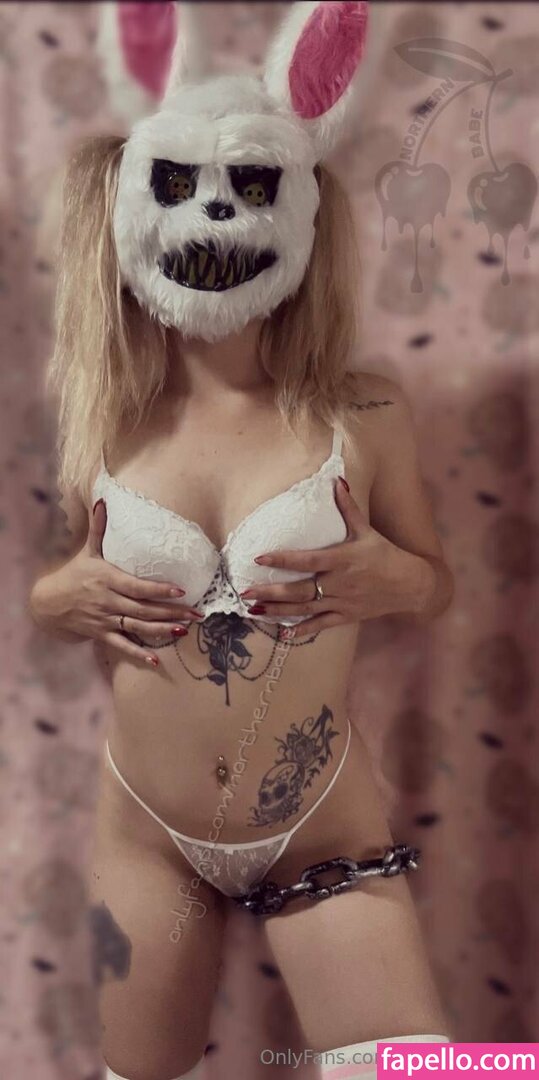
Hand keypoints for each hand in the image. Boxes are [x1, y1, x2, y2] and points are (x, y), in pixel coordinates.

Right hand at [30, 498, 201, 665]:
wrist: (49, 604)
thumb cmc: (74, 574)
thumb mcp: (87, 552)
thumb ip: (98, 529)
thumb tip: (102, 501)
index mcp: (107, 579)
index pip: (137, 586)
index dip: (158, 590)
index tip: (180, 590)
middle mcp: (108, 601)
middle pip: (143, 608)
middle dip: (171, 612)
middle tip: (196, 615)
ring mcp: (105, 619)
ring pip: (137, 627)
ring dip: (161, 630)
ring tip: (183, 630)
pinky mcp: (102, 634)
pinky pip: (122, 645)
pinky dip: (138, 653)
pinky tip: (156, 660)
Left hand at [240, 477, 427, 635]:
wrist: (411, 585)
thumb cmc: (386, 554)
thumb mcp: (366, 530)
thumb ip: (348, 507)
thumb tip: (337, 480)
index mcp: (341, 560)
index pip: (306, 560)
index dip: (282, 560)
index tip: (259, 559)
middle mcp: (338, 583)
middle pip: (299, 590)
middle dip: (270, 593)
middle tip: (245, 593)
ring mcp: (342, 602)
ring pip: (305, 609)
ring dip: (278, 612)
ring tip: (253, 612)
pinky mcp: (346, 616)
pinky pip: (321, 625)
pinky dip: (303, 631)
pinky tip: (283, 635)